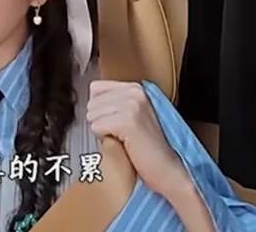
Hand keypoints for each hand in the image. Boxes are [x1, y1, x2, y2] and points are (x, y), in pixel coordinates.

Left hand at [86, 80, 185, 196]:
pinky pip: (96, 127)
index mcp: (135, 88)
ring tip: (124, 138)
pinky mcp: (128, 121)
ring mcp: (132, 105)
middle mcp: (134, 92)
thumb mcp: (130, 114)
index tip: (117, 121)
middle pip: (92, 103)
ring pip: (92, 115)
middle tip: (122, 133)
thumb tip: (90, 98)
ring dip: (103, 131)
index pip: (95, 88)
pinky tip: (124, 143)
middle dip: (101, 121)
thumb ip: (112, 101)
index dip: (99, 109)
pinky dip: (104, 139)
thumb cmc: (145, 146)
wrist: (165, 168)